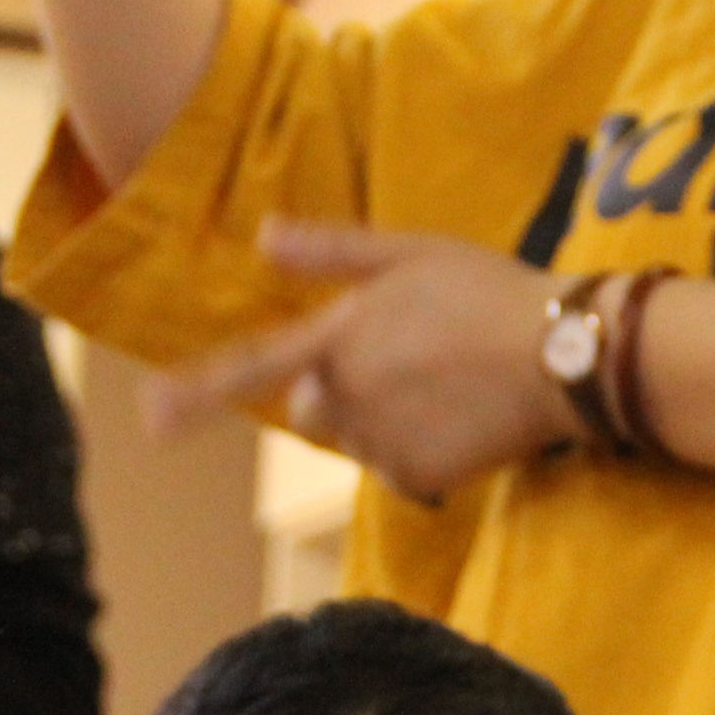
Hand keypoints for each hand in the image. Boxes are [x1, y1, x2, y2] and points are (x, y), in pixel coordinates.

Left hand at [153, 220, 577, 502]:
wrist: (565, 356)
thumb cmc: (492, 292)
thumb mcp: (411, 252)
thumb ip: (333, 253)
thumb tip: (265, 237)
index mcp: (339, 337)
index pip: (253, 368)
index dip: (195, 395)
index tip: (149, 421)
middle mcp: (348, 395)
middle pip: (312, 409)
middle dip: (339, 393)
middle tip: (409, 364)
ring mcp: (380, 441)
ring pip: (357, 440)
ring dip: (383, 421)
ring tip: (447, 388)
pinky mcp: (417, 478)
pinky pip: (398, 471)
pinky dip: (421, 453)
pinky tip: (464, 419)